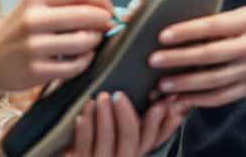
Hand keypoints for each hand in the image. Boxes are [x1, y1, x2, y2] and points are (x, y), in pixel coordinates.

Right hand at [0, 0, 113, 115]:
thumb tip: (106, 5)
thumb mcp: (33, 8)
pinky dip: (85, 61)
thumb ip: (65, 3)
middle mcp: (33, 19)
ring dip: (95, 42)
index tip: (109, 8)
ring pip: (83, 42)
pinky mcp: (36, 71)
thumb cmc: (18, 32)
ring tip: (92, 42)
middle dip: (104, 21)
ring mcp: (34, 47)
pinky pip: (75, 66)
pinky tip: (82, 58)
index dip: (102, 0)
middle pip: (85, 15)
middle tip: (108, 26)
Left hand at [65, 91, 187, 156]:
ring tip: (101, 97)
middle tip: (119, 95)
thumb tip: (163, 102)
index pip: (151, 139)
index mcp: (133, 152)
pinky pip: (84, 145)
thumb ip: (141, 124)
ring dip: (104, 116)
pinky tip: (82, 114)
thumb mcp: (122, 136)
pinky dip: (85, 128)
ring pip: (107, 139)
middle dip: (126, 115)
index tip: (160, 104)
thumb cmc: (97, 142)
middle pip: (129, 138)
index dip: (158, 123)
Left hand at [147, 6, 245, 108]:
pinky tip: (182, 99)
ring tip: (163, 84)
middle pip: (210, 55)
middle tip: (154, 60)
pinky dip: (200, 99)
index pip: (212, 26)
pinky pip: (222, 97)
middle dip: (179, 59)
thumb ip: (220, 23)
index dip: (186, 31)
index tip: (163, 36)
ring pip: (214, 81)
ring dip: (185, 84)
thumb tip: (182, 30)